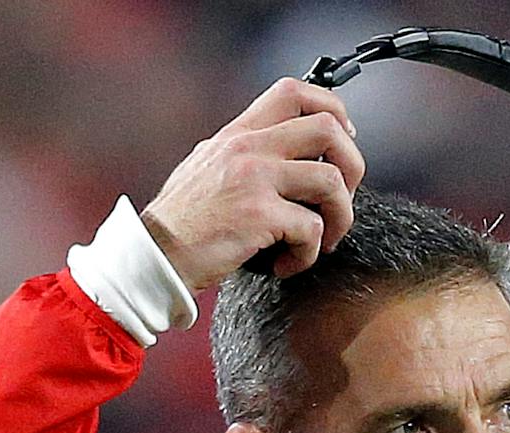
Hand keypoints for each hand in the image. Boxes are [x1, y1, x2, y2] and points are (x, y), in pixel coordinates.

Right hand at [140, 78, 365, 293]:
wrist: (156, 256)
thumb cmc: (187, 222)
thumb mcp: (210, 167)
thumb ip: (250, 154)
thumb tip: (297, 156)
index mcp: (239, 133)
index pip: (295, 92)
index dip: (333, 110)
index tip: (343, 141)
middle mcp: (247, 147)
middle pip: (328, 128)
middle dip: (353, 167)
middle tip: (341, 200)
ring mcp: (253, 178)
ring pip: (331, 180)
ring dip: (340, 217)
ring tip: (321, 240)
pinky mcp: (257, 214)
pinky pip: (312, 229)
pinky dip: (308, 255)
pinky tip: (286, 263)